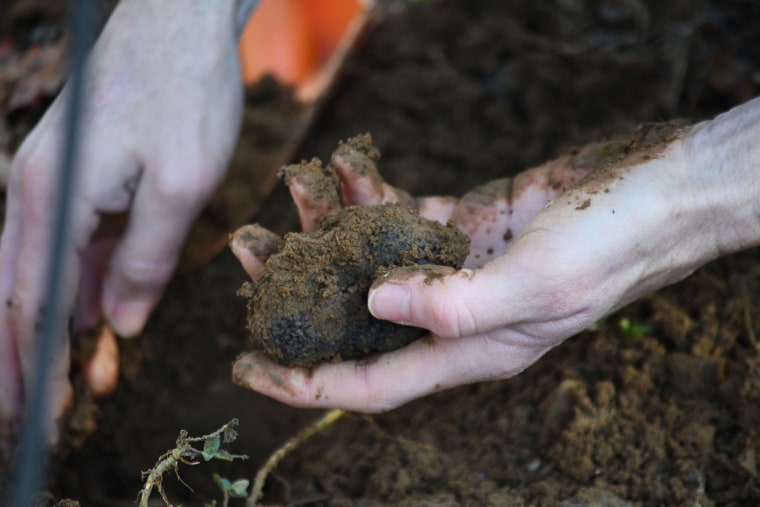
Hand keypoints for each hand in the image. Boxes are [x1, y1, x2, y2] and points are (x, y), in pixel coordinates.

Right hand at [0, 0, 244, 448]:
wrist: (181, 21)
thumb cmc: (186, 92)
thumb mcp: (180, 184)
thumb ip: (147, 257)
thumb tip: (119, 322)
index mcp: (53, 199)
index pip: (32, 305)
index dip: (34, 368)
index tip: (38, 419)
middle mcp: (38, 192)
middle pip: (19, 293)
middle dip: (23, 360)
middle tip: (31, 417)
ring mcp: (57, 182)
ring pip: (45, 270)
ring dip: (52, 327)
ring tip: (61, 382)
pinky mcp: (83, 174)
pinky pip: (74, 243)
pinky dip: (80, 285)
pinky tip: (94, 315)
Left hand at [232, 97, 759, 411]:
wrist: (656, 193)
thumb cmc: (610, 248)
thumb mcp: (535, 287)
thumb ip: (452, 305)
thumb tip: (371, 304)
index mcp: (469, 350)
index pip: (369, 382)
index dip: (305, 382)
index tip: (246, 368)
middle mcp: (455, 316)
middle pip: (357, 316)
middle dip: (298, 288)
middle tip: (245, 253)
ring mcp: (458, 269)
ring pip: (373, 258)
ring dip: (329, 227)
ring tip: (289, 191)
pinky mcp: (466, 225)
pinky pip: (403, 214)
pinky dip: (372, 193)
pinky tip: (348, 167)